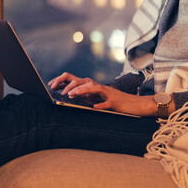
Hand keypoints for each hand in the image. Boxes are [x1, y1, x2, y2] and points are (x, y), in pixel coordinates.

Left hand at [48, 72, 169, 115]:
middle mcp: (99, 87)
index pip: (75, 79)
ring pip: (93, 88)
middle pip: (82, 81)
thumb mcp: (98, 98)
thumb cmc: (115, 102)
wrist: (136, 105)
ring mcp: (108, 93)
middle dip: (70, 85)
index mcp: (93, 86)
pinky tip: (94, 107)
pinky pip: (107, 102)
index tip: (52, 85)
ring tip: (72, 96)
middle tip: (61, 93)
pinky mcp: (116, 102)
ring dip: (82, 91)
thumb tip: (71, 95)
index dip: (63, 81)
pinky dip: (101, 104)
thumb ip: (87, 95)